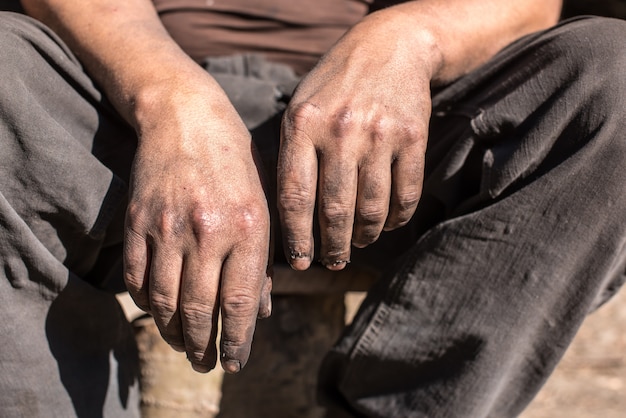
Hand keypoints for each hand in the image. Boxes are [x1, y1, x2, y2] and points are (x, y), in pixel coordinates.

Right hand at [123, 78, 271, 373]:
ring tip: (184, 346)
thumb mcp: (262, 206)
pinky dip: (148, 303)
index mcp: (247, 227)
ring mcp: (167, 226)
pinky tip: (159, 312)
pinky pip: (138, 277)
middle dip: (203, 345)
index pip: (239, 302)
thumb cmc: (236, 164)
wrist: (186, 118)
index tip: (235, 362)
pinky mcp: (137, 221)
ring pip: (164, 300)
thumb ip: (262, 261)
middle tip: (207, 364)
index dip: (236, 340)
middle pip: (198, 309)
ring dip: (174, 332)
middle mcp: (207, 231)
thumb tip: (258, 313)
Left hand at [278, 10, 434, 269]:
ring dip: (366, 235)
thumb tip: (292, 222)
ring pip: (373, 208)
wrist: (389, 47)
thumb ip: (292, 158)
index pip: (295, 197)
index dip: (298, 238)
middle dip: (334, 246)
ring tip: (359, 242)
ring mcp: (379, 133)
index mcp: (302, 125)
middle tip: (334, 262)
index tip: (300, 262)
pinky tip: (388, 224)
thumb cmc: (335, 87)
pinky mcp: (413, 136)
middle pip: (336, 210)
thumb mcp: (300, 110)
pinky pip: (406, 193)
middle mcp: (340, 130)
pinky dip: (398, 218)